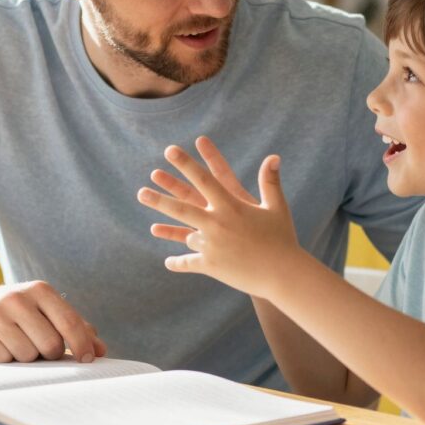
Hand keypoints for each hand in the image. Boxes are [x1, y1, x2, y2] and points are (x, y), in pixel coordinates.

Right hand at [0, 281, 106, 363]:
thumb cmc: (19, 313)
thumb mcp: (47, 311)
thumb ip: (75, 327)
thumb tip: (100, 350)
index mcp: (40, 290)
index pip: (69, 322)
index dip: (82, 345)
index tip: (88, 360)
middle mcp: (16, 298)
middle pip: (50, 345)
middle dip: (49, 354)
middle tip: (39, 347)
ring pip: (27, 356)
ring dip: (25, 358)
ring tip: (15, 343)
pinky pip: (3, 360)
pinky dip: (4, 360)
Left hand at [137, 136, 303, 298]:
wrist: (283, 274)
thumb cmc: (282, 238)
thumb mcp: (276, 207)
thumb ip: (270, 181)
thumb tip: (273, 156)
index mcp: (232, 206)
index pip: (204, 179)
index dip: (187, 163)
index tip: (170, 151)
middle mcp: (218, 224)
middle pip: (182, 208)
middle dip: (160, 199)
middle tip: (141, 192)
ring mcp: (212, 246)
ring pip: (187, 236)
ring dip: (171, 233)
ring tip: (153, 228)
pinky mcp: (211, 265)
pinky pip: (190, 262)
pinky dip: (179, 263)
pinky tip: (168, 262)